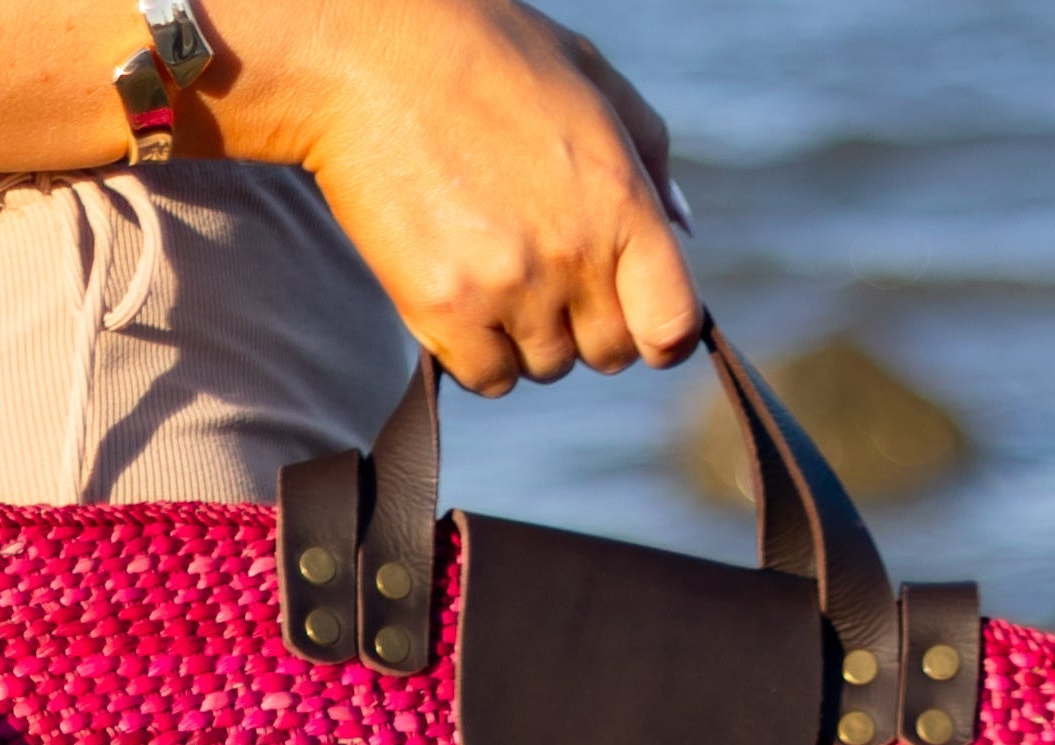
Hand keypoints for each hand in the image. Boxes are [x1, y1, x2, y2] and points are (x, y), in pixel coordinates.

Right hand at [218, 0, 702, 394]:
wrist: (370, 59)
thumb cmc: (485, 54)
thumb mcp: (589, 78)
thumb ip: (648, 156)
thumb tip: (684, 229)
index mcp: (621, 199)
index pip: (674, 325)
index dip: (663, 333)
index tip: (641, 322)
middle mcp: (573, 255)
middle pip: (608, 353)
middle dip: (587, 322)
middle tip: (546, 267)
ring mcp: (509, 289)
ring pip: (546, 367)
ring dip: (528, 333)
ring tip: (494, 260)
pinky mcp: (446, 312)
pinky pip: (490, 379)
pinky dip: (480, 351)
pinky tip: (463, 291)